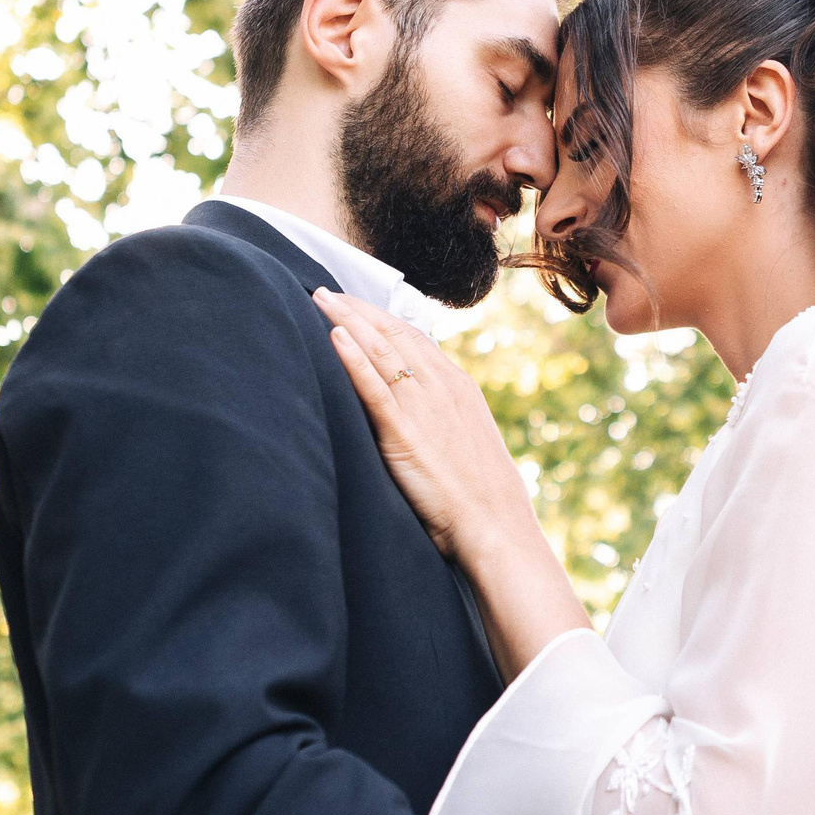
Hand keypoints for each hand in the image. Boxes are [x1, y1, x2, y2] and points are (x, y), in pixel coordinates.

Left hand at [312, 289, 532, 565]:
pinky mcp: (403, 434)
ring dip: (346, 320)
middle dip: (356, 309)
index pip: (412, 336)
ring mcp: (423, 407)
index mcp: (458, 385)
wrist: (495, 524)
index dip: (379, 316)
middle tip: (324, 290)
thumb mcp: (467, 441)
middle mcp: (441, 387)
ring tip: (319, 298)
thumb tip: (422, 414)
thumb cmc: (481, 495)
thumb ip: (443, 417)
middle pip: (392, 333)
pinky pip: (373, 387)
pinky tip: (331, 336)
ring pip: (379, 350)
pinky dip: (351, 358)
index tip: (353, 304)